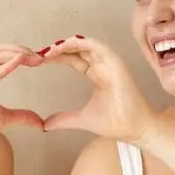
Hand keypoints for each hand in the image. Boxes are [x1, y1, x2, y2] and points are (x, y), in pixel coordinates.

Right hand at [0, 44, 44, 152]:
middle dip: (22, 50)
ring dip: (17, 55)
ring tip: (34, 58)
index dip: (22, 53)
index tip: (40, 59)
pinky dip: (6, 67)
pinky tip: (19, 62)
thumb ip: (21, 117)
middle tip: (41, 57)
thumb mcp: (4, 119)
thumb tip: (41, 123)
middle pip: (0, 50)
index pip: (3, 55)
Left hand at [38, 35, 157, 144]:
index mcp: (96, 76)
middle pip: (78, 50)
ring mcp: (110, 65)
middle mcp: (103, 67)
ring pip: (88, 45)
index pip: (74, 60)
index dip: (58, 57)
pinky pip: (100, 48)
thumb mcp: (82, 119)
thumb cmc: (115, 123)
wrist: (134, 131)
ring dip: (69, 44)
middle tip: (41, 52)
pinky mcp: (117, 65)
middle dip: (59, 48)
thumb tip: (44, 125)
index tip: (40, 59)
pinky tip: (69, 44)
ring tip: (51, 49)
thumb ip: (63, 119)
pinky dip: (85, 43)